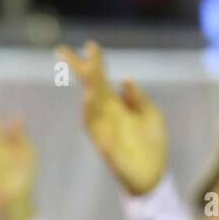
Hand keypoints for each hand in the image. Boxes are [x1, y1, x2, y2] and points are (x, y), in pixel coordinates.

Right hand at [56, 41, 167, 196]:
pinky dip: (91, 114)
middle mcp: (106, 114)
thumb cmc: (152, 143)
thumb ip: (138, 98)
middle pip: (90, 87)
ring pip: (90, 107)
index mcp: (116, 104)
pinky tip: (89, 100)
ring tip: (86, 73)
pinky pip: (94, 129)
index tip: (90, 45)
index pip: (102, 79)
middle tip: (65, 51)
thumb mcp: (150, 115)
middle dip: (80, 70)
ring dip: (87, 91)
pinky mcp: (105, 145)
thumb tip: (125, 79)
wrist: (153, 174)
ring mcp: (103, 129)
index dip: (96, 62)